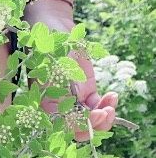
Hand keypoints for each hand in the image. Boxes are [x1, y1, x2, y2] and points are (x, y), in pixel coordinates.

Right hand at [23, 3, 118, 142]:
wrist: (55, 28)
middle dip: (94, 125)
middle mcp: (58, 106)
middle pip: (78, 129)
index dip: (79, 125)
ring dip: (104, 117)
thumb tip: (78, 102)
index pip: (63, 125)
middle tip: (105, 113)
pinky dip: (107, 105)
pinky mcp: (86, 93)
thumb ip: (63, 81)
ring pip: (91, 121)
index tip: (94, 113)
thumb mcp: (54, 61)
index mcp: (45, 104)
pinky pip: (97, 107)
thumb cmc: (48, 43)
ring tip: (112, 105)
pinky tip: (112, 96)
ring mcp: (73, 100)